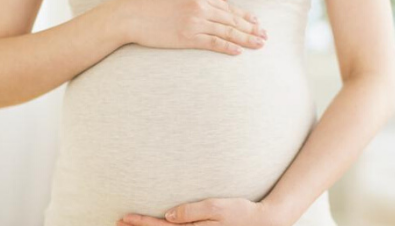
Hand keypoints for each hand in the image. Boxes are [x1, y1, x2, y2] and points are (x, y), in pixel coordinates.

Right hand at [119, 0, 266, 54]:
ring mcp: (195, 22)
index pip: (227, 7)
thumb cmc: (148, 6)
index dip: (243, 15)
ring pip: (227, 31)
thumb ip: (191, 3)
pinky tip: (239, 51)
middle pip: (232, 18)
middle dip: (251, 27)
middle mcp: (200, 7)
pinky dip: (228, 47)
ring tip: (260, 44)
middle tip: (265, 34)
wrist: (130, 15)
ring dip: (246, 38)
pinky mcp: (188, 37)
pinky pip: (213, 43)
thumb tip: (206, 9)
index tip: (255, 21)